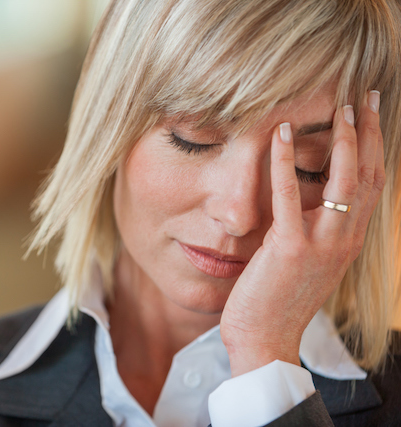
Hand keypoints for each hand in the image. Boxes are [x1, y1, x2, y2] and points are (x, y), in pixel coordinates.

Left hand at [220, 91, 384, 376]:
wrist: (267, 340)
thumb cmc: (279, 299)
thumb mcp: (305, 260)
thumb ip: (310, 228)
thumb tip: (302, 195)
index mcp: (348, 241)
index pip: (372, 185)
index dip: (375, 147)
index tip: (371, 115)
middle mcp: (344, 239)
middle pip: (368, 175)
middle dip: (370, 133)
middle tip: (367, 97)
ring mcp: (322, 244)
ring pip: (343, 181)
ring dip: (343, 139)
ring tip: (339, 106)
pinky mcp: (289, 248)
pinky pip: (289, 196)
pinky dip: (284, 161)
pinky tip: (278, 134)